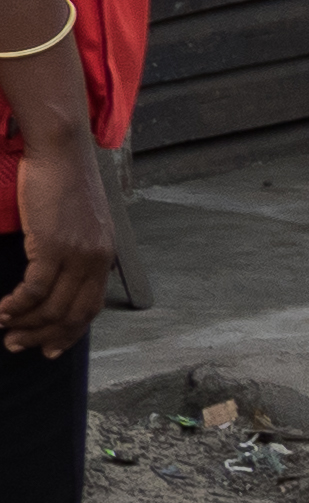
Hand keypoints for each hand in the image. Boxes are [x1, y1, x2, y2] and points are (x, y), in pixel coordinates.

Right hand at [2, 132, 113, 353]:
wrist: (61, 153)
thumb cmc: (64, 184)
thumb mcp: (80, 223)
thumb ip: (76, 250)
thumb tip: (58, 277)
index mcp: (105, 256)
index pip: (91, 307)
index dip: (70, 333)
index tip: (51, 349)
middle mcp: (97, 259)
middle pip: (72, 315)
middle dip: (44, 336)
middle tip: (18, 345)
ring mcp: (78, 254)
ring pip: (51, 307)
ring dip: (25, 324)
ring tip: (5, 330)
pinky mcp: (55, 246)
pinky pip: (34, 290)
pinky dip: (16, 305)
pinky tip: (1, 310)